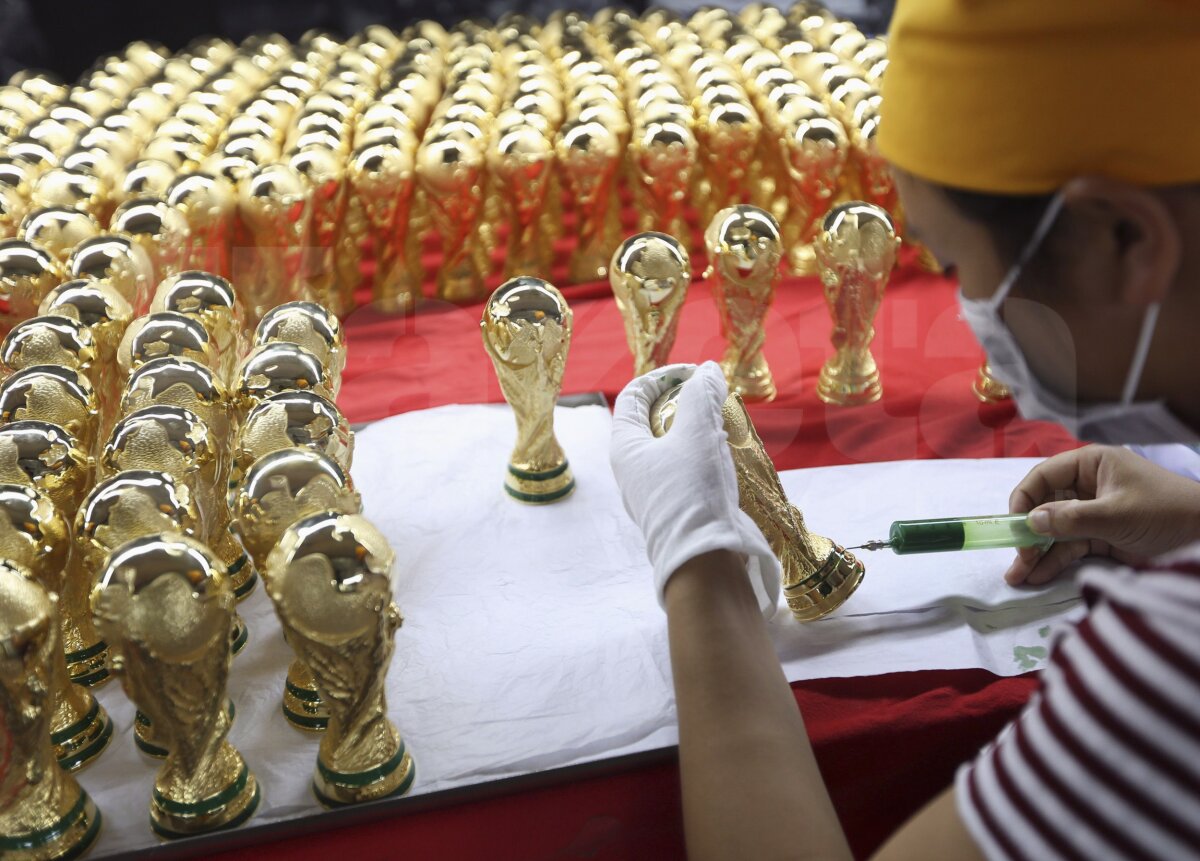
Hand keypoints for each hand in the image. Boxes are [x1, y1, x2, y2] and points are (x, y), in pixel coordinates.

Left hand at [610, 362, 780, 614]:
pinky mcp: (675, 509)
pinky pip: (685, 470)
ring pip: (671, 447)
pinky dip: (703, 455)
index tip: (696, 374)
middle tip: (714, 398)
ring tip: (724, 424)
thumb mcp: (696, 433)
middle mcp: (631, 469)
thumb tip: (707, 372)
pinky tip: (727, 457)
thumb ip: (701, 396)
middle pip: (652, 419)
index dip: (664, 376)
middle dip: (683, 402)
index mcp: (624, 446)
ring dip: (697, 429)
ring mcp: (652, 492)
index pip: (635, 394)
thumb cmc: (691, 491)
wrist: (704, 560)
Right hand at [1006, 444, 1199, 584]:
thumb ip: (1071, 519)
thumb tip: (1031, 523)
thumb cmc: (1165, 512)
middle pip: (1045, 507)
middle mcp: (1087, 486)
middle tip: (1016, 558)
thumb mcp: (1116, 514)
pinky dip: (1054, 561)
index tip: (1013, 525)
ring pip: (1054, 531)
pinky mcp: (1101, 537)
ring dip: (1036, 552)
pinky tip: (1037, 576)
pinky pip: (1069, 547)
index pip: (1044, 477)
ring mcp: (1093, 513)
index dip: (1024, 499)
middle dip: (1026, 533)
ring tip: (1017, 576)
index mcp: (1090, 465)